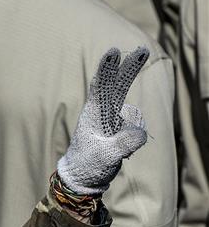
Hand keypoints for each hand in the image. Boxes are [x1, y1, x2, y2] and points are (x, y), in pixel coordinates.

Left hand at [58, 47, 149, 194]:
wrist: (84, 177)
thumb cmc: (88, 165)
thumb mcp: (105, 157)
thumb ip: (123, 144)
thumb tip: (139, 132)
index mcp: (93, 114)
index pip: (100, 87)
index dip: (107, 69)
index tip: (113, 52)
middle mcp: (102, 113)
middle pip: (117, 86)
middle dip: (129, 68)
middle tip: (142, 50)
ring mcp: (112, 120)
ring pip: (130, 112)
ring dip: (131, 129)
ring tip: (116, 149)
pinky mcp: (119, 128)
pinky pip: (135, 128)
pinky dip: (133, 139)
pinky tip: (123, 152)